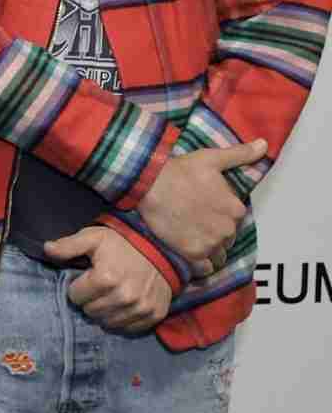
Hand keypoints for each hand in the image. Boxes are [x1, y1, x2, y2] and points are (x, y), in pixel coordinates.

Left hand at [43, 226, 172, 333]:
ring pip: (107, 323)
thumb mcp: (93, 238)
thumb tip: (46, 249)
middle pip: (90, 312)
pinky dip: (123, 319)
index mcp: (105, 279)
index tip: (86, 279)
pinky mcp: (154, 315)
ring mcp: (141, 308)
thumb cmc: (123, 243)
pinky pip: (128, 328)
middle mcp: (124, 297)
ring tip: (111, 295)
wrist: (162, 247)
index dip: (77, 287)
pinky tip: (124, 305)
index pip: (75, 297)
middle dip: (90, 300)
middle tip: (99, 288)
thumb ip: (68, 245)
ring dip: (105, 311)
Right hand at [135, 138, 263, 272]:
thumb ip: (240, 155)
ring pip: (218, 254)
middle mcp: (227, 229)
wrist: (149, 185)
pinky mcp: (192, 254)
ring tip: (191, 237)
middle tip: (195, 223)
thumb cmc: (179, 171)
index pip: (235, 219)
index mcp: (236, 209)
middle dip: (216, 233)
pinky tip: (189, 252)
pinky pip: (205, 268)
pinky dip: (201, 264)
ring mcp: (210, 243)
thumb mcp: (211, 158)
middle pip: (227, 238)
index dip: (220, 215)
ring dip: (209, 249)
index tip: (205, 209)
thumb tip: (264, 144)